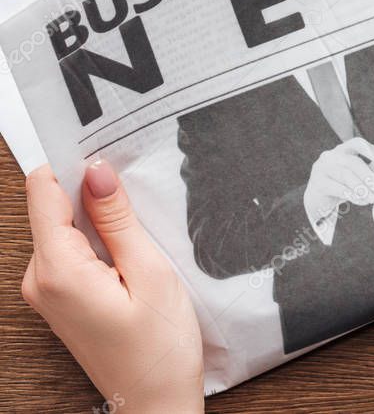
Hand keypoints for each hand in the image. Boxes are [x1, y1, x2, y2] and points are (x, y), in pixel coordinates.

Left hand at [21, 162, 203, 412]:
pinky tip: (130, 257)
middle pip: (53, 205)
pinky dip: (98, 242)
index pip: (44, 189)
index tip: (110, 159)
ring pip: (63, 226)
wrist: (155, 402)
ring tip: (139, 239)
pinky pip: (70, 249)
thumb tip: (97, 171)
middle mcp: (40, 278)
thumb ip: (118, 219)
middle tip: (138, 203)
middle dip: (93, 193)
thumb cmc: (159, 348)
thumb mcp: (150, 272)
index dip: (76, 165)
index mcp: (57, 269)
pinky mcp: (58, 298)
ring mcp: (45, 290)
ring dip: (99, 220)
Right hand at [304, 138, 373, 221]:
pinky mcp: (318, 183)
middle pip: (353, 162)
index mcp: (342, 150)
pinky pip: (338, 188)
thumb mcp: (358, 178)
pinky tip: (361, 201)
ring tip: (372, 198)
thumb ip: (372, 174)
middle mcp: (331, 156)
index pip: (356, 143)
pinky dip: (353, 196)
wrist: (318, 200)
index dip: (369, 149)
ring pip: (346, 175)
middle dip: (369, 176)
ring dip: (362, 188)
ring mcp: (322, 168)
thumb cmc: (342, 185)